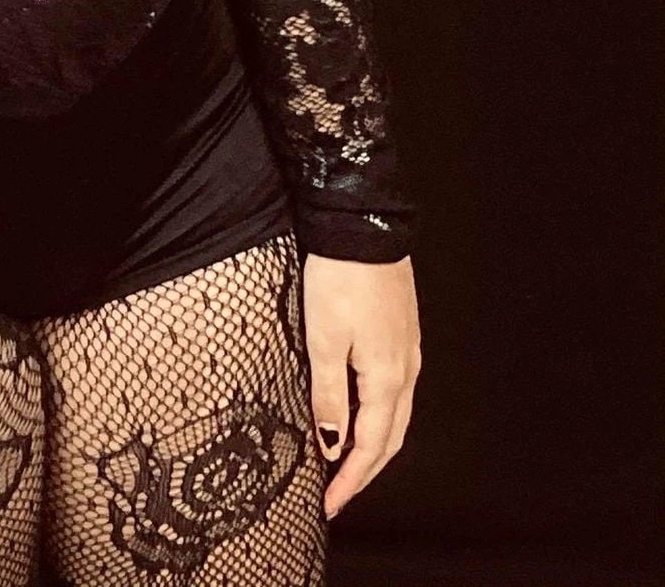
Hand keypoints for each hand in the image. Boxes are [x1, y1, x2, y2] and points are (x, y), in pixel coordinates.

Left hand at [302, 252, 421, 519]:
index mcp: (387, 378)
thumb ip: (328, 394)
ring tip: (345, 462)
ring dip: (372, 444)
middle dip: (364, 471)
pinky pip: (394, 390)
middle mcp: (406, 370)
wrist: (365, 226)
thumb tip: (332, 443)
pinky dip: (378, 415)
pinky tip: (359, 412)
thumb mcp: (322, 338)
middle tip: (337, 493)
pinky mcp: (402, 332)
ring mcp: (408, 351)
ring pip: (395, 415)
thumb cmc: (340, 279)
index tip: (329, 505)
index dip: (350, 480)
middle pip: (390, 438)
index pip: (370, 447)